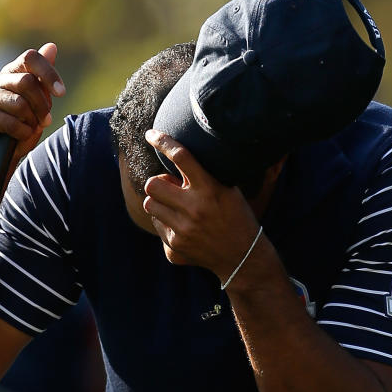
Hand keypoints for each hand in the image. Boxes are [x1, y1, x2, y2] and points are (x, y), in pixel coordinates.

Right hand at [0, 44, 64, 167]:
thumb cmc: (18, 131)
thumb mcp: (37, 106)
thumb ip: (43, 80)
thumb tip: (52, 46)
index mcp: (9, 73)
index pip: (30, 58)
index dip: (49, 73)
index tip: (61, 93)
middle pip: (27, 82)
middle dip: (42, 105)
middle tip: (45, 121)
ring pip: (20, 103)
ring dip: (31, 121)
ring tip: (29, 130)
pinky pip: (9, 121)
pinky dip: (21, 132)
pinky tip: (18, 136)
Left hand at [142, 131, 263, 280]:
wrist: (242, 257)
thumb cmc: (236, 216)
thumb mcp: (228, 190)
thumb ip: (203, 175)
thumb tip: (175, 155)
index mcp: (210, 189)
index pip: (181, 156)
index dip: (163, 141)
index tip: (151, 134)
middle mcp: (194, 208)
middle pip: (152, 184)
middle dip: (158, 182)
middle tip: (170, 187)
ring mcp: (182, 229)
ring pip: (149, 204)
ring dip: (159, 202)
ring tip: (175, 206)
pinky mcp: (175, 246)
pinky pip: (156, 225)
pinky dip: (165, 222)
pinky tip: (182, 226)